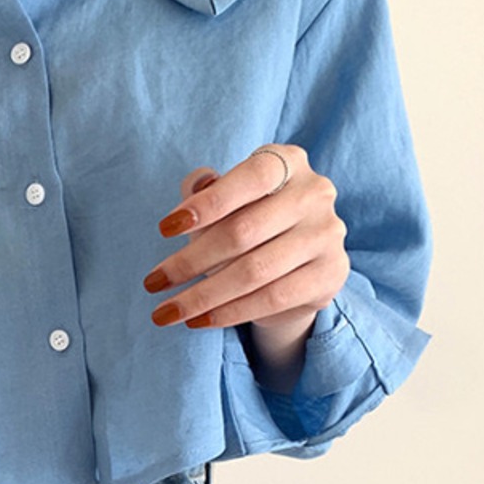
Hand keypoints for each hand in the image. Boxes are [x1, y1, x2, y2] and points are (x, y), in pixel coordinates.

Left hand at [142, 144, 348, 332]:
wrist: (294, 265)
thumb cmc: (249, 221)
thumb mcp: (224, 202)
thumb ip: (204, 191)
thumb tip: (196, 186)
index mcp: (288, 162)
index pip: (248, 179)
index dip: (206, 204)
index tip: (164, 230)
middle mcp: (315, 194)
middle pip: (243, 232)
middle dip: (190, 261)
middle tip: (153, 283)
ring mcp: (327, 235)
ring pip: (254, 271)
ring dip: (202, 296)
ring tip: (166, 312)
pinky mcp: (331, 275)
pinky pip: (272, 298)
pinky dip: (229, 313)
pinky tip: (199, 320)